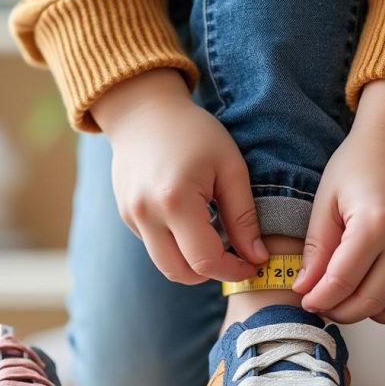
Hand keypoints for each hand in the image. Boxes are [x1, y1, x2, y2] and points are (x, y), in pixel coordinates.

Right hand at [92, 69, 267, 283]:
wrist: (142, 112)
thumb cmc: (193, 132)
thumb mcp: (230, 166)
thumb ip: (243, 216)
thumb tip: (257, 258)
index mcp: (176, 200)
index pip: (205, 260)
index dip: (233, 270)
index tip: (253, 264)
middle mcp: (146, 214)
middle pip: (181, 273)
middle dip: (212, 273)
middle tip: (235, 257)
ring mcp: (132, 217)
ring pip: (166, 265)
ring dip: (193, 263)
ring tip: (215, 239)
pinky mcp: (127, 217)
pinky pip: (155, 247)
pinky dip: (177, 246)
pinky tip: (192, 222)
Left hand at [293, 80, 384, 323]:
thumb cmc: (358, 163)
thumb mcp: (325, 201)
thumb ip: (316, 248)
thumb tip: (305, 287)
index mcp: (376, 222)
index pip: (343, 280)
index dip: (319, 298)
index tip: (305, 299)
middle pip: (369, 299)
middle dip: (338, 310)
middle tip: (318, 304)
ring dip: (363, 313)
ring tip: (340, 301)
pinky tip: (366, 295)